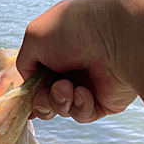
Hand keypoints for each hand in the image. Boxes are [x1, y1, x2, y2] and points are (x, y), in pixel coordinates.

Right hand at [16, 0, 137, 121]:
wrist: (119, 38)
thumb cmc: (77, 29)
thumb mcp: (35, 37)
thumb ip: (23, 62)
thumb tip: (28, 82)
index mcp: (57, 49)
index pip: (37, 76)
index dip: (30, 89)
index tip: (27, 96)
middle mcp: (72, 67)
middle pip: (45, 98)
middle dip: (41, 101)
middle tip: (47, 93)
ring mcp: (87, 86)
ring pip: (61, 108)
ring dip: (59, 100)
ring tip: (68, 88)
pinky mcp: (102, 103)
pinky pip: (80, 114)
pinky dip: (79, 105)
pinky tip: (85, 92)